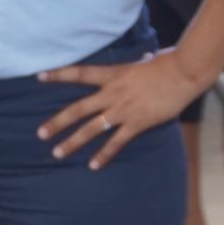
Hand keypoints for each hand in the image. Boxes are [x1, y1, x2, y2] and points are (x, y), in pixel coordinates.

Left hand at [36, 50, 204, 169]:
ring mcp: (123, 110)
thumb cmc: (166, 63)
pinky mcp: (137, 123)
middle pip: (78, 109)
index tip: (39, 77)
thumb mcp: (143, 62)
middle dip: (58, 122)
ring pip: (92, 129)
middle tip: (40, 134)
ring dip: (73, 142)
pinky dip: (104, 155)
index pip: (79, 73)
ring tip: (57, 153)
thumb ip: (135, 66)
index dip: (58, 74)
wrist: (184, 73)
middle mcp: (113, 93)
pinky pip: (116, 142)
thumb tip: (141, 59)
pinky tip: (93, 166)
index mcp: (112, 75)